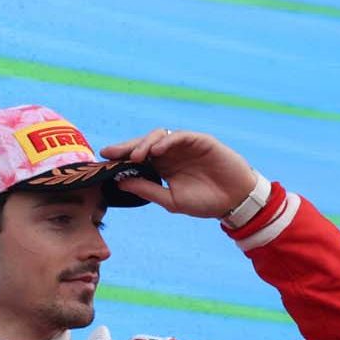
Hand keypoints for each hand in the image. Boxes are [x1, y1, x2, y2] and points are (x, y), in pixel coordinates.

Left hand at [100, 128, 254, 218]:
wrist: (234, 201)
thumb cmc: (205, 202)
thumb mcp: (171, 200)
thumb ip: (147, 190)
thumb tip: (120, 182)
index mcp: (162, 167)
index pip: (138, 159)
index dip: (121, 158)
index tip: (104, 161)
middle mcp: (171, 154)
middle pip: (143, 144)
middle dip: (126, 147)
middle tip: (110, 153)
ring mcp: (185, 146)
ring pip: (159, 137)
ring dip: (144, 144)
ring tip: (134, 157)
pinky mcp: (200, 141)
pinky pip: (180, 136)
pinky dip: (166, 141)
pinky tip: (155, 151)